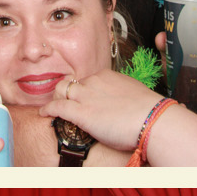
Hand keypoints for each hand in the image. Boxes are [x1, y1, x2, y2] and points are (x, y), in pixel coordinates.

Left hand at [41, 68, 155, 152]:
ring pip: (60, 91)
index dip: (80, 90)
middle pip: (70, 83)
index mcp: (107, 76)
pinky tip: (44, 114)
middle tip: (64, 102)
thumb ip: (120, 95)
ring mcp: (86, 96)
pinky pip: (56, 107)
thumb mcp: (133, 94)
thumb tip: (118, 103)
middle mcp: (94, 82)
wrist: (152, 119)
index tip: (81, 98)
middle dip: (64, 92)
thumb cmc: (148, 111)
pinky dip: (48, 109)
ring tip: (52, 108)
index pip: (86, 80)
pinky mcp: (81, 113)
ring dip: (56, 98)